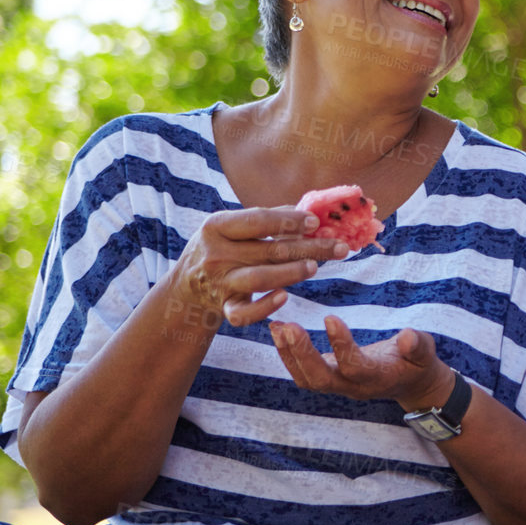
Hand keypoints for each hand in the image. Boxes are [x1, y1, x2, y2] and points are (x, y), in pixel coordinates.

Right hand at [168, 207, 348, 328]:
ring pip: (260, 278)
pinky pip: (244, 313)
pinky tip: (283, 297)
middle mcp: (215, 253)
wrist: (186, 287)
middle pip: (269, 249)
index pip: (258, 220)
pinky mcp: (224, 307)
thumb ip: (268, 219)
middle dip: (309, 247)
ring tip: (315, 267)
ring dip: (292, 272)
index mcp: (217, 226)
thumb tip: (311, 212)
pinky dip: (264, 307)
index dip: (289, 221)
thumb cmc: (222, 248)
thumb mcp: (233, 227)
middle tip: (339, 247)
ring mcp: (219, 282)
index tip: (316, 222)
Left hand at [269, 315, 452, 409]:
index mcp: (378, 378)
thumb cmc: (417, 363)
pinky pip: (303, 373)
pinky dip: (288, 354)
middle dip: (302, 355)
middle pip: (320, 380)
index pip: (355, 366)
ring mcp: (339, 386)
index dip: (341, 345)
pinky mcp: (329, 378)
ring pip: (307, 380)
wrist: (409, 383)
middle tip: (288, 327)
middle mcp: (354, 387)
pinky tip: (279, 330)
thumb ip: (418, 345)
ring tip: (278, 327)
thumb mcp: (426, 352)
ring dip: (289, 355)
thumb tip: (407, 337)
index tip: (330, 317)